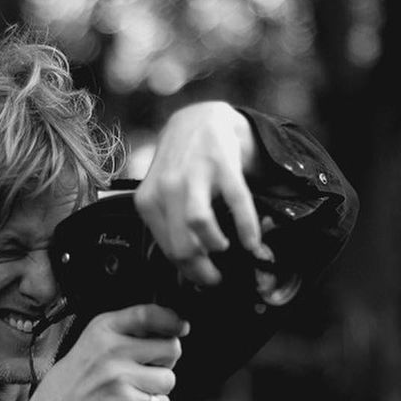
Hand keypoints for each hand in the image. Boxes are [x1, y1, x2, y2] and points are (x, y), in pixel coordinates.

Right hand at [14, 305, 188, 400]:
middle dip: (166, 360)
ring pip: (168, 378)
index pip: (149, 314)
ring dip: (159, 387)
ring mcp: (120, 376)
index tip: (181, 326)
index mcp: (104, 328)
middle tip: (150, 367)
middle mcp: (113, 349)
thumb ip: (124, 331)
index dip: (172, 320)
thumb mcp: (91, 341)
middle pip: (171, 348)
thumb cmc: (74, 380)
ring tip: (138, 388)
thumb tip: (169, 327)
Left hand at [133, 102, 274, 286]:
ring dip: (216, 245)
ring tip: (224, 248)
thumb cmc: (182, 166)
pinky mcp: (222, 162)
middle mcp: (167, 187)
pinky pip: (237, 202)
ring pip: (200, 225)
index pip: (167, 249)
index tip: (203, 279)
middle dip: (202, 268)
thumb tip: (187, 266)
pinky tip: (252, 240)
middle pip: (182, 244)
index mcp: (149, 200)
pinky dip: (247, 226)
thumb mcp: (162, 194)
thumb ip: (169, 224)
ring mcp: (195, 173)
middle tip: (215, 276)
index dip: (188, 271)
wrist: (200, 121)